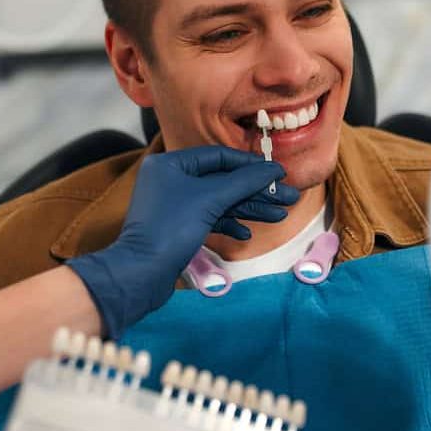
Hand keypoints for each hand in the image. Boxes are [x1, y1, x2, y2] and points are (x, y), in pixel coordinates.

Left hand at [67, 145, 298, 338]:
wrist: (141, 274)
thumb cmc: (171, 229)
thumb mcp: (211, 200)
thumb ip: (244, 182)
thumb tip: (273, 169)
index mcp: (171, 164)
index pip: (219, 157)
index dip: (251, 165)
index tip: (278, 173)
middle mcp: (171, 180)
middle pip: (223, 181)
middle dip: (256, 191)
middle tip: (289, 198)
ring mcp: (174, 205)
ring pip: (219, 202)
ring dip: (248, 208)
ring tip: (279, 215)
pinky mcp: (178, 228)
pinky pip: (209, 219)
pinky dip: (229, 223)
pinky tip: (246, 234)